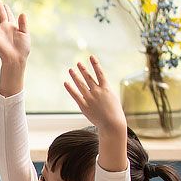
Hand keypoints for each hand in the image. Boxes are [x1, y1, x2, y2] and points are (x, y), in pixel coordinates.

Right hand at [0, 0, 29, 67]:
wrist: (16, 58)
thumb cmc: (22, 48)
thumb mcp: (25, 34)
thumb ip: (23, 24)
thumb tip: (22, 13)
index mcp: (13, 26)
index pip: (9, 15)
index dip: (7, 9)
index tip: (5, 4)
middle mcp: (4, 28)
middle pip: (1, 14)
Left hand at [64, 56, 128, 171]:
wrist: (112, 123)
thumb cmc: (114, 112)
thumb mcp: (112, 99)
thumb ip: (104, 92)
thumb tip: (98, 88)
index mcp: (106, 88)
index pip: (100, 73)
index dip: (95, 64)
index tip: (91, 57)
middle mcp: (97, 91)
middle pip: (88, 77)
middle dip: (83, 69)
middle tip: (78, 63)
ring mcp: (90, 98)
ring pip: (80, 84)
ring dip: (75, 76)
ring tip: (70, 69)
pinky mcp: (84, 105)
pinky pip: (75, 95)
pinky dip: (70, 88)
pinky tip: (66, 82)